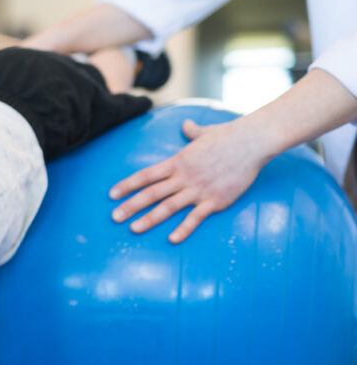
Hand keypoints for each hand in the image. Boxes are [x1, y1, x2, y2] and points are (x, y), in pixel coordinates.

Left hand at [109, 118, 269, 242]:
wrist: (253, 141)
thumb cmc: (229, 135)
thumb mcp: (205, 132)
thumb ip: (191, 132)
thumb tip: (186, 125)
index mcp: (178, 161)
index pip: (146, 175)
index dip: (127, 185)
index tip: (111, 195)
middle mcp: (184, 177)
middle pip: (151, 193)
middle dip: (131, 206)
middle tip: (114, 217)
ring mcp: (199, 189)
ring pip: (168, 207)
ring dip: (149, 219)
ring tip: (133, 228)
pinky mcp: (216, 200)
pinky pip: (196, 218)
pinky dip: (183, 229)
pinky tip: (172, 239)